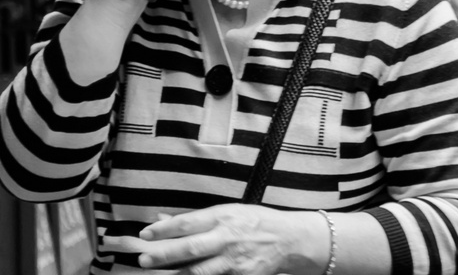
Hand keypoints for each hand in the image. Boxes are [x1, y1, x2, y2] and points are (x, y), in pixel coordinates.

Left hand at [104, 205, 326, 274]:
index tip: (146, 233)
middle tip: (144, 258)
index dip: (165, 228)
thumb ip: (196, 219)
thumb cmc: (257, 222)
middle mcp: (228, 238)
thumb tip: (162, 219)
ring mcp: (234, 260)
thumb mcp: (230, 212)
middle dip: (165, 253)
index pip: (189, 222)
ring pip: (200, 271)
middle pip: (191, 247)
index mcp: (224, 217)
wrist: (290, 240)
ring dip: (176, 274)